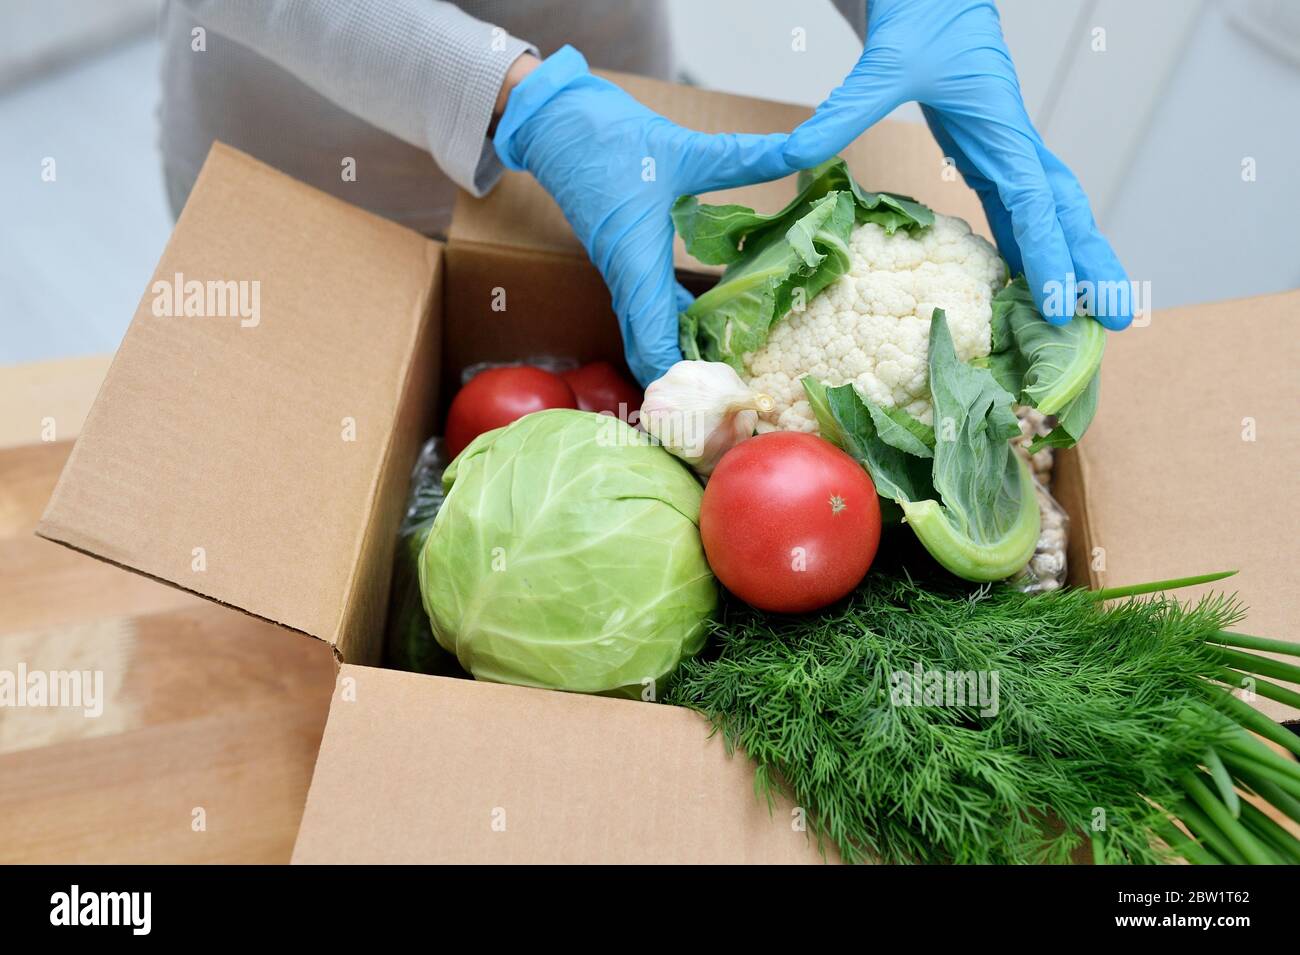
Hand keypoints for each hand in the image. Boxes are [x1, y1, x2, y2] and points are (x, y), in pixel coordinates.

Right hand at [494, 46, 794, 384]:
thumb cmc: (610, 138)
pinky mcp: (627, 263)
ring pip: (649, 334)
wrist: (555, 123)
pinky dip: (677, 326)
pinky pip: (651, 310)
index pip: (652, 340)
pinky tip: (713, 324)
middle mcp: (627, 278)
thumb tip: (811, 146)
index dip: (678, 377)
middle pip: (649, 352)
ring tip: (731, 371)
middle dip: (684, 381)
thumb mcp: (688, 149)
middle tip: (732, 397)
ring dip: (682, 355)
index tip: (713, 399)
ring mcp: (624, 274)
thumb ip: (751, 155)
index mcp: (636, 263)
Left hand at [784, 0, 1131, 329]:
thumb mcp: (882, 64)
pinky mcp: (992, 154)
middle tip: (1117, 320)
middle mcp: (1016, 142)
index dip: (1048, 254)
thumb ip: (843, 112)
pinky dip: (1035, 248)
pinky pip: (1022, 209)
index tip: (1060, 302)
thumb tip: (792, 154)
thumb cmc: (921, 15)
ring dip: (1074, 262)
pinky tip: (1033, 286)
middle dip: (1091, 265)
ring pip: (1054, 214)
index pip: (1033, 200)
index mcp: (1002, 125)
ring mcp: (1009, 149)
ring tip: (1097, 316)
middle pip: (1066, 212)